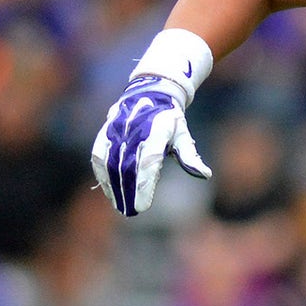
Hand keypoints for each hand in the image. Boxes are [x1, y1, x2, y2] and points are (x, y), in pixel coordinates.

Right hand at [91, 75, 211, 215]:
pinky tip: (107, 190)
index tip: (143, 206)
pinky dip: (102, 174)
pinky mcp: (105, 132)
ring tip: (120, 206)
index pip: (150, 162)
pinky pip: (99, 156)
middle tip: (132, 212)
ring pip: (111, 164)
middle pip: (128, 168)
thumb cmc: (169, 119)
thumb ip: (190, 156)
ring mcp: (118, 130)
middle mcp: (135, 130)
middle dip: (129, 192)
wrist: (149, 93)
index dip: (145, 185)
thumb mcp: (183, 135)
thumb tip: (206, 175)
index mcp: (158, 131)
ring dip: (114, 187)